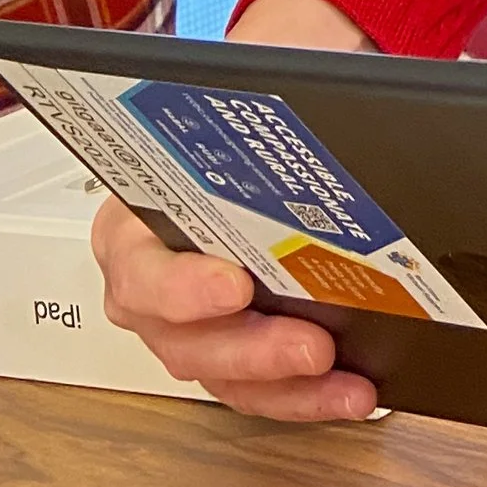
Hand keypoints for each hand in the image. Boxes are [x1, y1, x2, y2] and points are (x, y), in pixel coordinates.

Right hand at [92, 0, 382, 419]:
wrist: (271, 123)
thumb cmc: (245, 114)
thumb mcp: (248, 90)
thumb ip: (263, 98)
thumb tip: (321, 103)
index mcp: (133, 223)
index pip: (140, 268)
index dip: (181, 289)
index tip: (234, 286)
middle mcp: (152, 286)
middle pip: (181, 341)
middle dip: (250, 349)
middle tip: (310, 344)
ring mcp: (194, 327)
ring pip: (224, 375)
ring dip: (285, 384)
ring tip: (342, 379)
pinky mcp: (239, 353)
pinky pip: (264, 388)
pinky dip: (307, 396)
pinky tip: (353, 392)